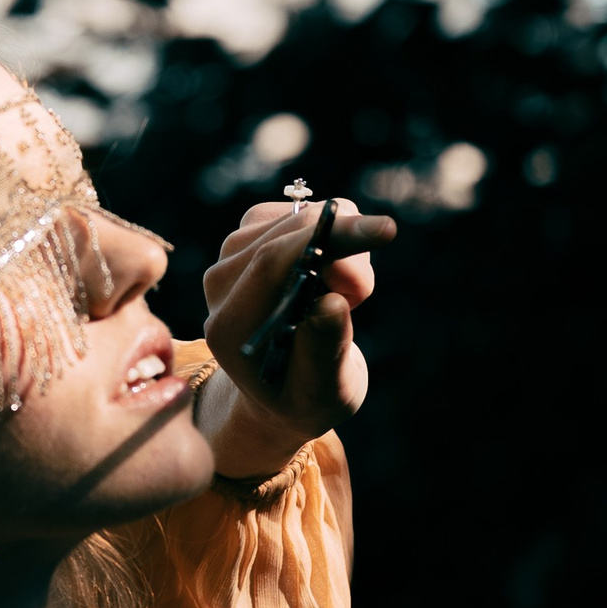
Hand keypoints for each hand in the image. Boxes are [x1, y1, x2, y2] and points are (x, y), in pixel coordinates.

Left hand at [197, 195, 394, 481]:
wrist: (285, 386)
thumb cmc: (308, 394)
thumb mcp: (324, 391)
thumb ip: (324, 351)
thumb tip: (331, 304)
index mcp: (230, 326)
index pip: (275, 261)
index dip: (333, 239)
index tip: (386, 230)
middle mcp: (220, 284)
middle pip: (293, 232)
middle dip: (348, 253)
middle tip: (360, 297)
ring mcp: (230, 254)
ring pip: (305, 218)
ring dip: (342, 253)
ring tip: (339, 300)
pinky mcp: (248, 234)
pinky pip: (306, 212)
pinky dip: (333, 239)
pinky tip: (327, 278)